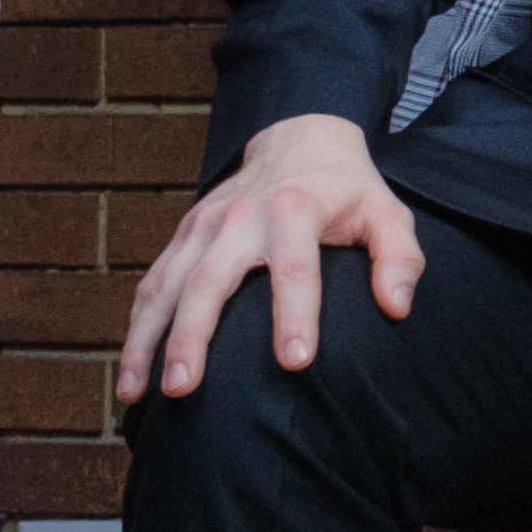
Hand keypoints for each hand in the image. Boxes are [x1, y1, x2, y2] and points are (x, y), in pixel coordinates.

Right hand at [118, 112, 419, 402]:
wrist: (298, 137)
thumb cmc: (348, 189)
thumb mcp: (387, 213)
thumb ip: (400, 258)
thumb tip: (396, 308)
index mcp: (295, 211)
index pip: (296, 269)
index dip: (296, 316)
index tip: (297, 363)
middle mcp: (240, 219)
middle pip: (209, 282)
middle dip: (193, 338)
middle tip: (185, 388)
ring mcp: (203, 226)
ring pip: (166, 286)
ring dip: (147, 341)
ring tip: (135, 393)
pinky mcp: (183, 235)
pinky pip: (152, 283)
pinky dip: (137, 326)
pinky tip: (130, 370)